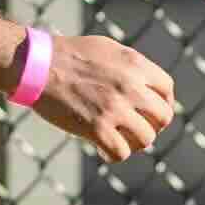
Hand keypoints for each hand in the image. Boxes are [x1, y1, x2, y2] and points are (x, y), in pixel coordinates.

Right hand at [30, 30, 176, 163]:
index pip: (167, 89)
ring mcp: (115, 108)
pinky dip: (113, 155)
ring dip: (134, 143)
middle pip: (163, 117)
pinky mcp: (97, 128)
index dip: (162, 103)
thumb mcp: (107, 49)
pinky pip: (121, 153)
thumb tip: (146, 86)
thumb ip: (131, 67)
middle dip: (151, 125)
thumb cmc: (67, 55)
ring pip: (146, 139)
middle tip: (135, 129)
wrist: (37, 65)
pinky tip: (102, 149)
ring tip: (118, 139)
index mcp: (135, 64)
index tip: (150, 112)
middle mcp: (131, 86)